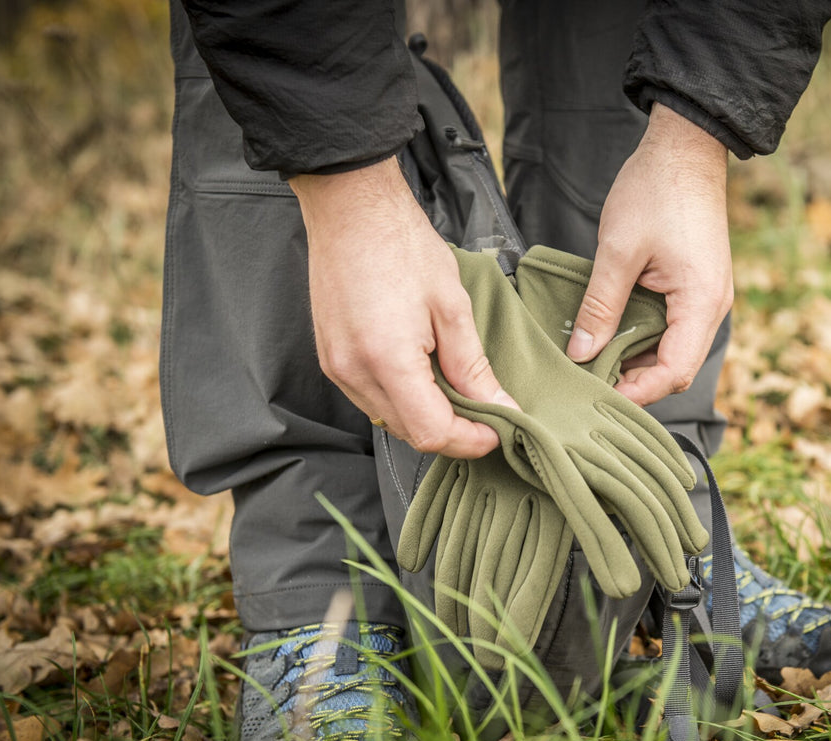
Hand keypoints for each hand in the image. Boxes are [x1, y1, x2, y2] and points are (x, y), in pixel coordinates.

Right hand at [290, 158, 517, 457]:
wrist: (350, 210)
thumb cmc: (402, 245)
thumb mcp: (452, 306)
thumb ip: (473, 366)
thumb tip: (498, 407)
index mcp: (387, 360)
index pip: (432, 432)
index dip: (470, 441)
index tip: (499, 430)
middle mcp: (354, 373)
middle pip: (410, 434)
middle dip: (453, 434)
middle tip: (488, 418)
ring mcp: (337, 368)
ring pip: (390, 420)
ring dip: (427, 418)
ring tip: (460, 396)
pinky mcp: (331, 359)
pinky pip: (371, 399)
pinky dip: (403, 400)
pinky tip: (426, 378)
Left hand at [567, 103, 732, 406]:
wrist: (685, 148)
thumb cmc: (655, 191)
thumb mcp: (618, 250)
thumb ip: (600, 306)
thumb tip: (580, 354)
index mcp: (701, 302)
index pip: (674, 373)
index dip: (637, 391)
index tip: (596, 391)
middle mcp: (713, 307)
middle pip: (675, 368)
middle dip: (634, 379)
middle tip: (587, 379)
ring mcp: (708, 298)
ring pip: (673, 350)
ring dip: (637, 359)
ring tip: (594, 358)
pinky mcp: (697, 287)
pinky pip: (673, 328)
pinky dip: (644, 337)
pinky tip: (612, 332)